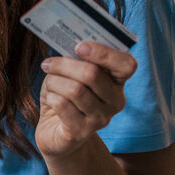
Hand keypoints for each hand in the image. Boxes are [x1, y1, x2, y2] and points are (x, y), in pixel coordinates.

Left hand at [36, 41, 135, 156]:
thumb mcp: (72, 74)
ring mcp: (101, 119)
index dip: (104, 53)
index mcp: (117, 82)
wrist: (54, 131)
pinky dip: (51, 96)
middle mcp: (115, 102)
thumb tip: (68, 43)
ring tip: (49, 83)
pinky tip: (50, 99)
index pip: (126, 64)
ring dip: (54, 82)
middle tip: (48, 64)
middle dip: (64, 65)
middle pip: (92, 74)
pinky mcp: (81, 132)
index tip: (80, 47)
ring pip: (75, 89)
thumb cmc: (64, 96)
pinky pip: (63, 105)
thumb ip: (76, 59)